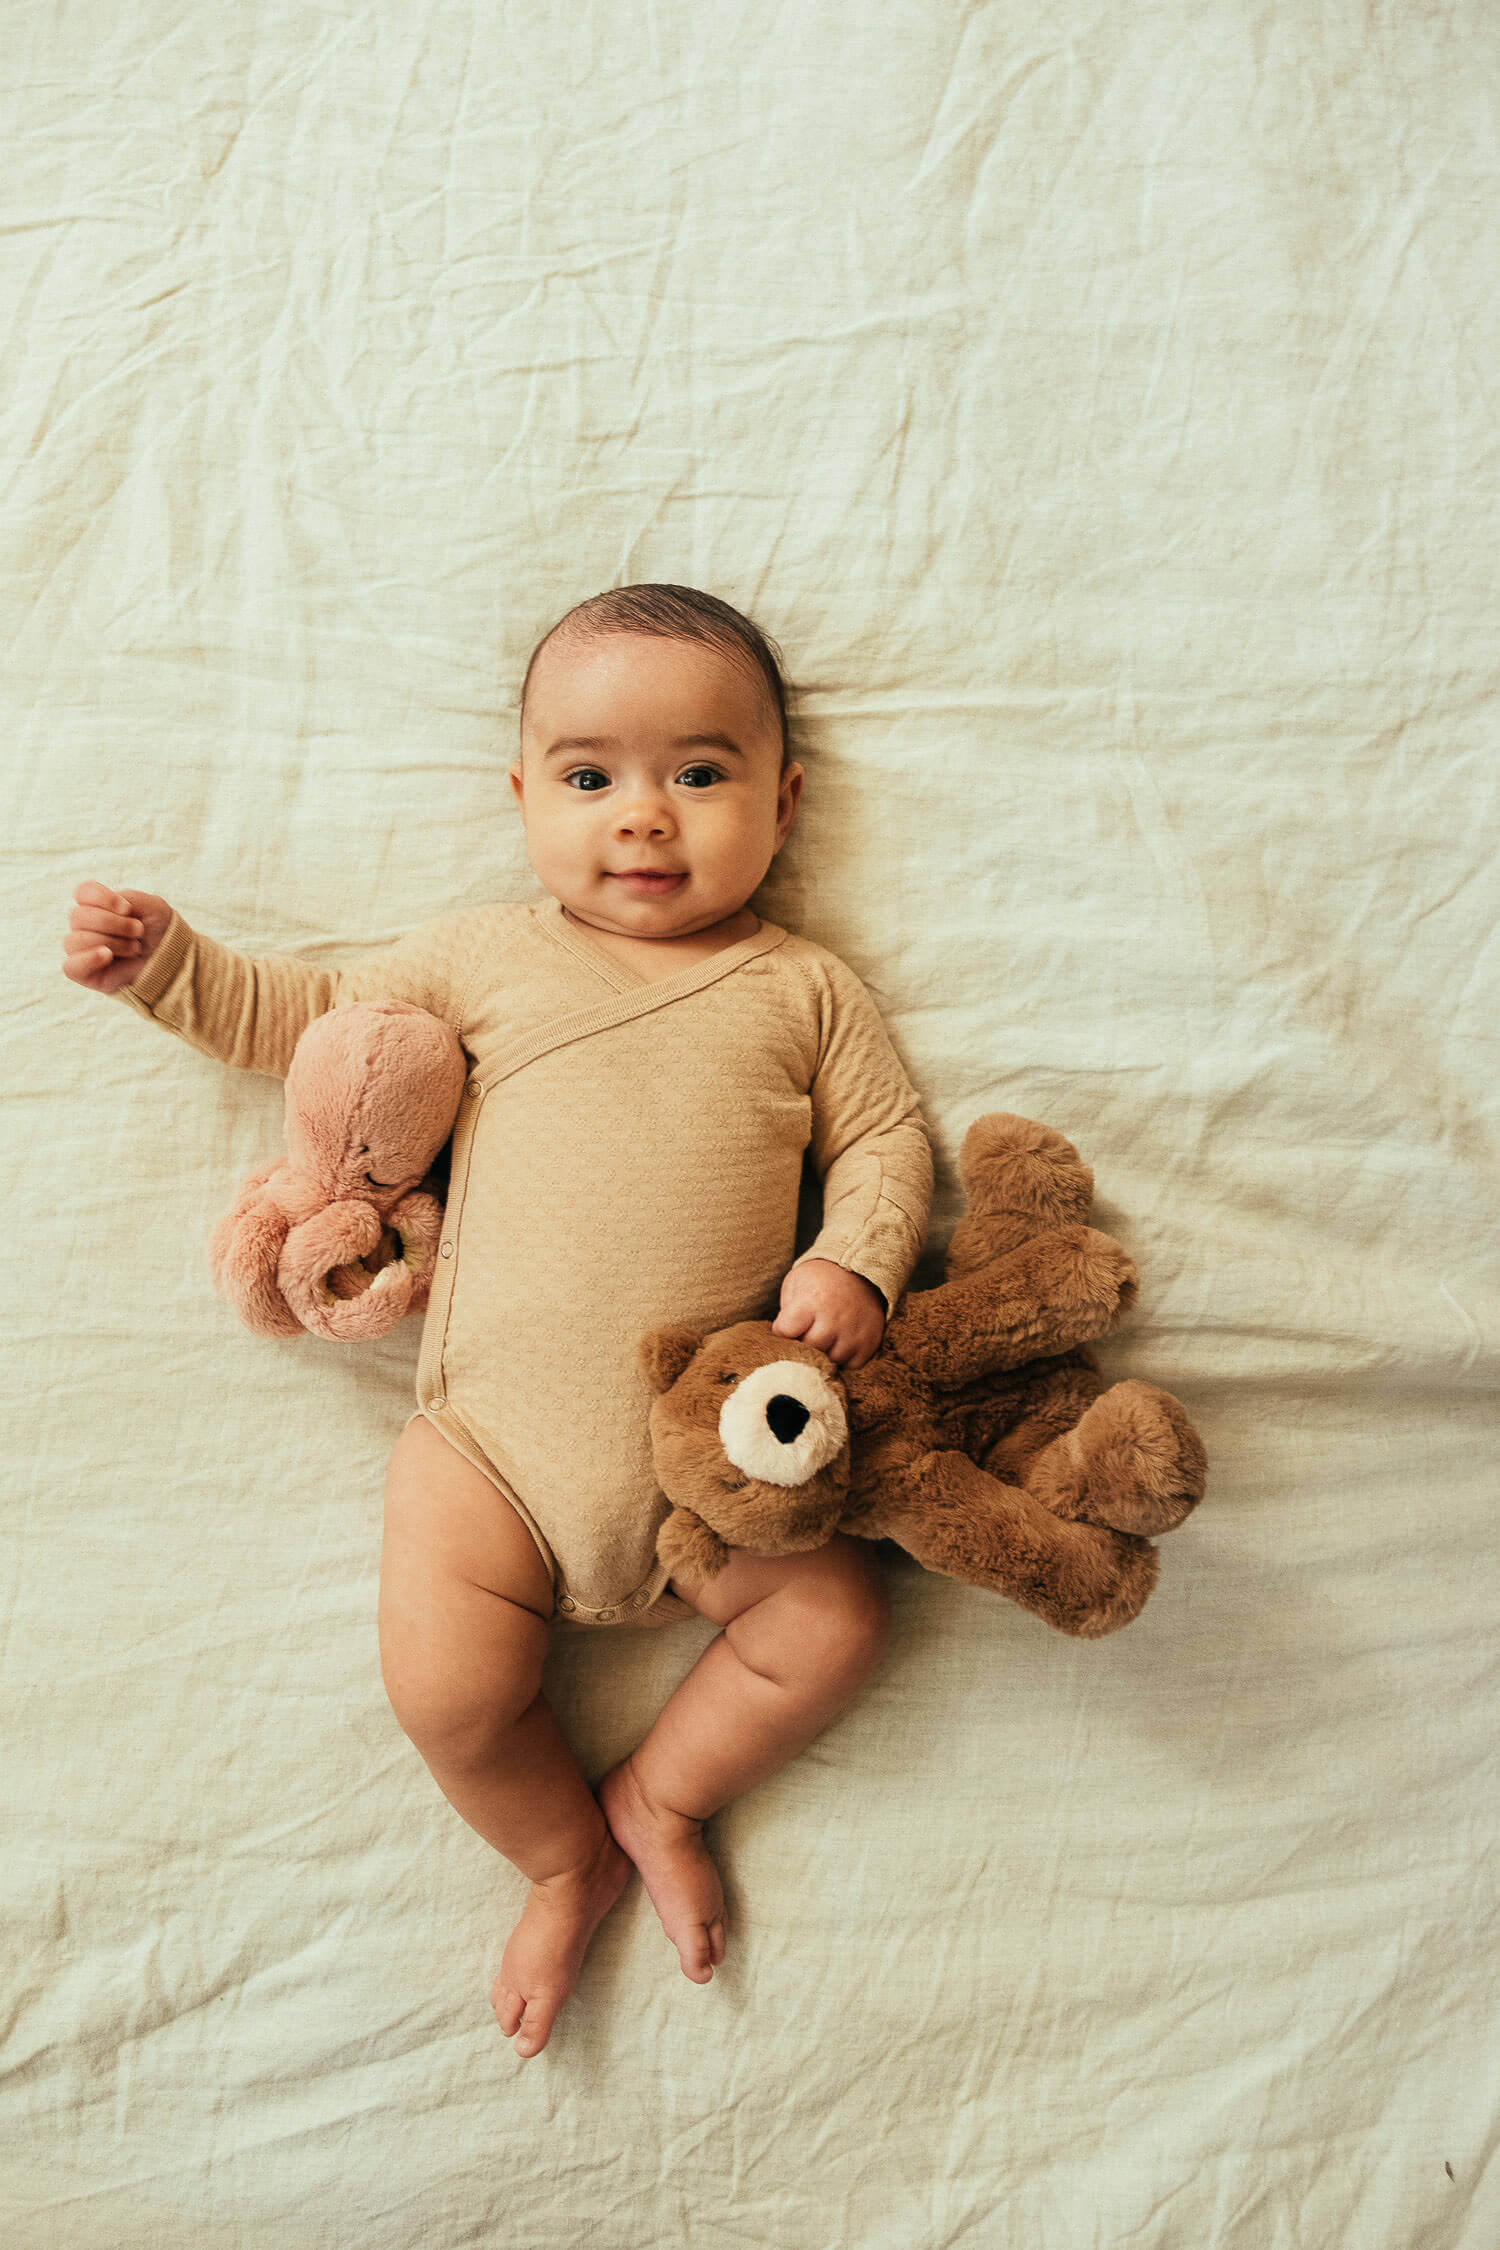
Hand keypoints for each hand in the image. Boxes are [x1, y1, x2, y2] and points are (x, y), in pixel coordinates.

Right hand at [62, 882, 173, 994]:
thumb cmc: (161, 933)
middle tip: (139, 931)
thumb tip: (101, 912)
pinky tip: (107, 955)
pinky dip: (88, 958)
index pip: (83, 892)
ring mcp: (83, 950)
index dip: (102, 897)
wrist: (174, 961)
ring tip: (135, 948)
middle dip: (113, 923)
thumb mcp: (152, 907)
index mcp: (98, 907)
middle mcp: (86, 927)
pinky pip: (70, 966)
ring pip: (76, 940)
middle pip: (78, 916)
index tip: (128, 909)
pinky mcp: (85, 974)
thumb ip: (127, 897)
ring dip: (111, 942)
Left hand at [771, 1259, 885, 1370]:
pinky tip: (841, 1340)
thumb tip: (783, 1340)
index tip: (788, 1324)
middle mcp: (835, 1318)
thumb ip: (786, 1311)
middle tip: (807, 1331)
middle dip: (804, 1343)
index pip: (786, 1330)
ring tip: (825, 1335)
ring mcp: (854, 1332)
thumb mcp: (796, 1282)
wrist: (861, 1271)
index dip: (782, 1330)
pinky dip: (843, 1357)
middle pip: (809, 1348)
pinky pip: (850, 1364)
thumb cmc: (821, 1280)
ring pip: (830, 1360)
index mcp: (812, 1299)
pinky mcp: (870, 1342)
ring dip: (824, 1352)